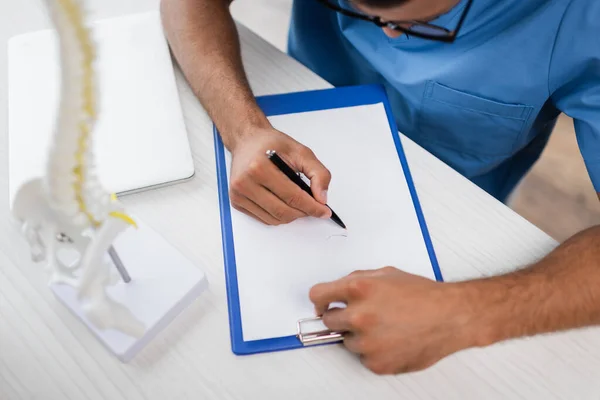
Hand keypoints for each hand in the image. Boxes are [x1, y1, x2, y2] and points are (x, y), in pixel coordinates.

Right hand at [228, 127, 331, 224]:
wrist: (247, 140)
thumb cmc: (271, 144)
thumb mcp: (301, 152)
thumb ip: (318, 173)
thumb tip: (322, 198)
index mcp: (260, 167)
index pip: (292, 197)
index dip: (312, 207)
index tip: (324, 211)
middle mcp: (245, 182)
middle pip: (283, 211)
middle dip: (303, 213)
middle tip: (315, 207)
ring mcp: (239, 194)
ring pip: (274, 219)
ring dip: (292, 216)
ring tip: (299, 204)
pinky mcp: (237, 201)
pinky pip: (264, 219)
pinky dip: (279, 216)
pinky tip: (284, 204)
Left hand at [309, 267, 477, 374]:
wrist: (450, 316)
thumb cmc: (422, 295)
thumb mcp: (385, 274)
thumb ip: (356, 280)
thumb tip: (335, 291)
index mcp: (358, 289)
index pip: (317, 295)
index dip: (320, 300)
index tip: (322, 305)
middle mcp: (359, 315)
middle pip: (328, 320)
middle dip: (340, 317)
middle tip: (360, 315)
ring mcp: (367, 342)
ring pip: (346, 341)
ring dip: (358, 335)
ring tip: (384, 326)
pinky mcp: (376, 363)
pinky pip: (362, 357)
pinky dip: (373, 351)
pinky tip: (391, 339)